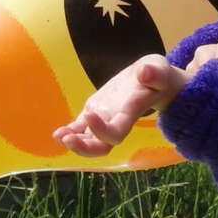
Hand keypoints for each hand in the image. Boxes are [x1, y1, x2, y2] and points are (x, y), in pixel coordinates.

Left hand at [53, 55, 187, 156]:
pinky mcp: (94, 113)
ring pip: (88, 141)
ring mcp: (104, 120)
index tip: (89, 113)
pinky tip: (58, 133)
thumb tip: (145, 72)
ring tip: (59, 136)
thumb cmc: (157, 75)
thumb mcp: (160, 70)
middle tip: (67, 139)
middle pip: (101, 147)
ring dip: (72, 142)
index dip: (102, 130)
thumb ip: (155, 74)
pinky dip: (69, 132)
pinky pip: (80, 129)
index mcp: (130, 114)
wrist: (152, 80)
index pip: (116, 133)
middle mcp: (116, 122)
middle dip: (84, 147)